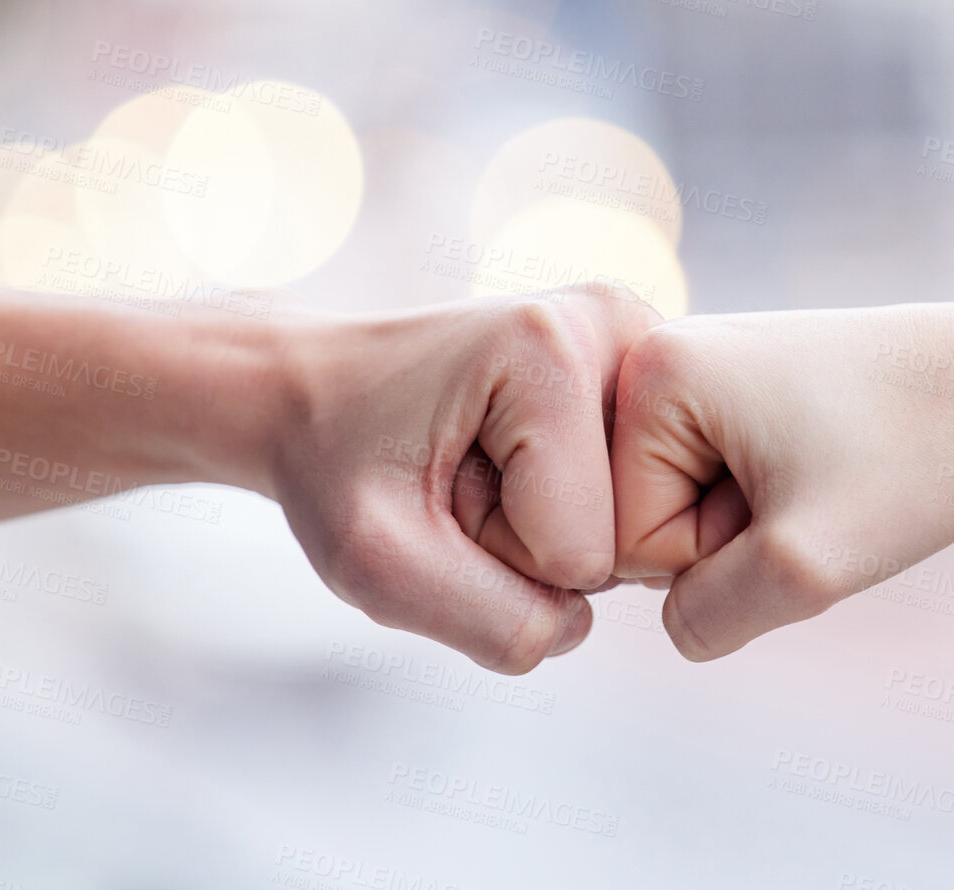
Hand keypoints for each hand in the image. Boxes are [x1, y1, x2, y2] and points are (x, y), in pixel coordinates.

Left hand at [270, 284, 659, 672]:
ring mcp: (636, 347)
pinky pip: (630, 500)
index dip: (496, 554)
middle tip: (457, 479)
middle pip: (616, 537)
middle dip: (526, 539)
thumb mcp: (376, 564)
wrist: (313, 389)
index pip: (579, 555)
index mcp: (551, 347)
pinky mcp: (640, 374)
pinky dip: (565, 506)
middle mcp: (615, 326)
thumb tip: (579, 626)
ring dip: (543, 526)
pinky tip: (514, 460)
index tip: (440, 488)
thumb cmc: (332, 456)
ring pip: (626, 524)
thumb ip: (492, 622)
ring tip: (479, 468)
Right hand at [611, 303, 953, 659]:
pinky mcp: (734, 388)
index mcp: (653, 374)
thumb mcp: (805, 565)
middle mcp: (657, 357)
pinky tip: (829, 470)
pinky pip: (718, 486)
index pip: (626, 539)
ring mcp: (698, 370)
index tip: (796, 502)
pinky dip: (773, 502)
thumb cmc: (918, 453)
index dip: (715, 555)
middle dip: (731, 538)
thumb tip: (678, 626)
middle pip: (645, 522)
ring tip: (828, 478)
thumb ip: (711, 617)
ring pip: (686, 511)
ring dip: (755, 525)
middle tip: (816, 492)